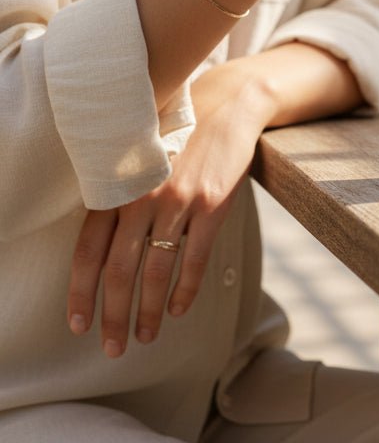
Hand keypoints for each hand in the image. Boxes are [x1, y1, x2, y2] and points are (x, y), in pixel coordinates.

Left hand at [66, 66, 271, 355]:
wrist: (226, 106)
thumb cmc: (178, 134)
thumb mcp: (139, 159)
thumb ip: (118, 195)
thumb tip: (98, 249)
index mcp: (118, 186)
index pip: (88, 250)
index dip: (81, 292)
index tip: (77, 324)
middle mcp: (142, 196)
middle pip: (120, 270)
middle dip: (113, 315)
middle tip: (113, 346)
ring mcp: (178, 201)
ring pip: (155, 271)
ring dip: (148, 311)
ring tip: (146, 335)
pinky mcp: (212, 204)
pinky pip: (194, 259)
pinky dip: (184, 290)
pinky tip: (179, 308)